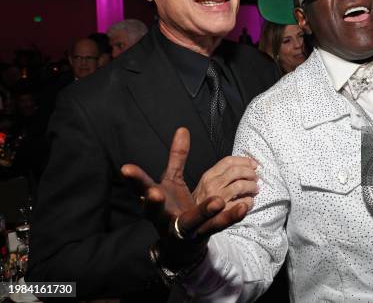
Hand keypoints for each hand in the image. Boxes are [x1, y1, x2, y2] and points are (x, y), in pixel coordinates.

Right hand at [121, 127, 256, 267]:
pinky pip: (217, 226)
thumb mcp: (171, 182)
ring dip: (203, 212)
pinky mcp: (203, 236)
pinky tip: (243, 205)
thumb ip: (176, 157)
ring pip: (191, 222)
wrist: (181, 245)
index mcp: (155, 201)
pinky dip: (230, 217)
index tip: (125, 168)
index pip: (141, 187)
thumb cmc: (173, 207)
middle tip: (154, 193)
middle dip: (154, 203)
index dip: (133, 179)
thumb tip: (183, 129)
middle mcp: (164, 217)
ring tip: (217, 201)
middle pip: (156, 211)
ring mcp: (183, 229)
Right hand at [192, 155, 258, 212]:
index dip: (244, 161)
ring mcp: (217, 199)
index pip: (228, 161)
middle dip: (250, 173)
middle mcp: (211, 185)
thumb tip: (245, 167)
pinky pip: (243, 202)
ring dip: (252, 186)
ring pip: (240, 185)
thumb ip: (222, 175)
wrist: (192, 223)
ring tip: (255, 189)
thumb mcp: (207, 184)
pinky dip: (250, 201)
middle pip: (236, 171)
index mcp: (208, 176)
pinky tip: (249, 202)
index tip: (253, 164)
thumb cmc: (203, 203)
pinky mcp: (223, 213)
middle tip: (255, 178)